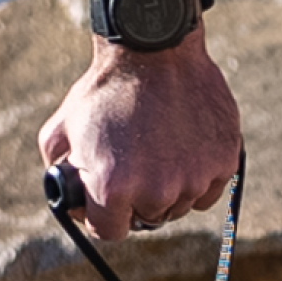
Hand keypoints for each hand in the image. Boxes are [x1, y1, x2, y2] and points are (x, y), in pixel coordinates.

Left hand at [38, 37, 243, 238]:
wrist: (155, 48)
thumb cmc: (106, 89)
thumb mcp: (62, 129)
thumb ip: (57, 171)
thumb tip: (69, 201)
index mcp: (112, 189)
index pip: (110, 232)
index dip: (105, 215)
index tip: (108, 197)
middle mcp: (156, 191)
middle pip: (148, 217)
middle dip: (137, 197)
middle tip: (135, 162)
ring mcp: (194, 178)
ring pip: (181, 204)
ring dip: (170, 187)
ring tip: (159, 146)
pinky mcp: (223, 162)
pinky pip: (209, 189)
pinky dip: (198, 175)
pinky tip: (184, 145)